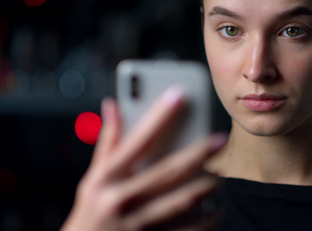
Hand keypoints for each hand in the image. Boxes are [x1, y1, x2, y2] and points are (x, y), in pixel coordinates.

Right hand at [62, 87, 226, 230]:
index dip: (157, 117)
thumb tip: (112, 105)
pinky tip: (214, 210)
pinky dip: (203, 221)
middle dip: (197, 153)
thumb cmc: (90, 212)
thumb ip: (107, 143)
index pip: (135, 141)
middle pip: (165, 171)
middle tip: (221, 139)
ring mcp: (134, 224)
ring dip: (204, 186)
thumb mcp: (92, 178)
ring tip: (220, 176)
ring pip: (178, 201)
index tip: (178, 94)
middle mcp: (118, 198)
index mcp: (104, 178)